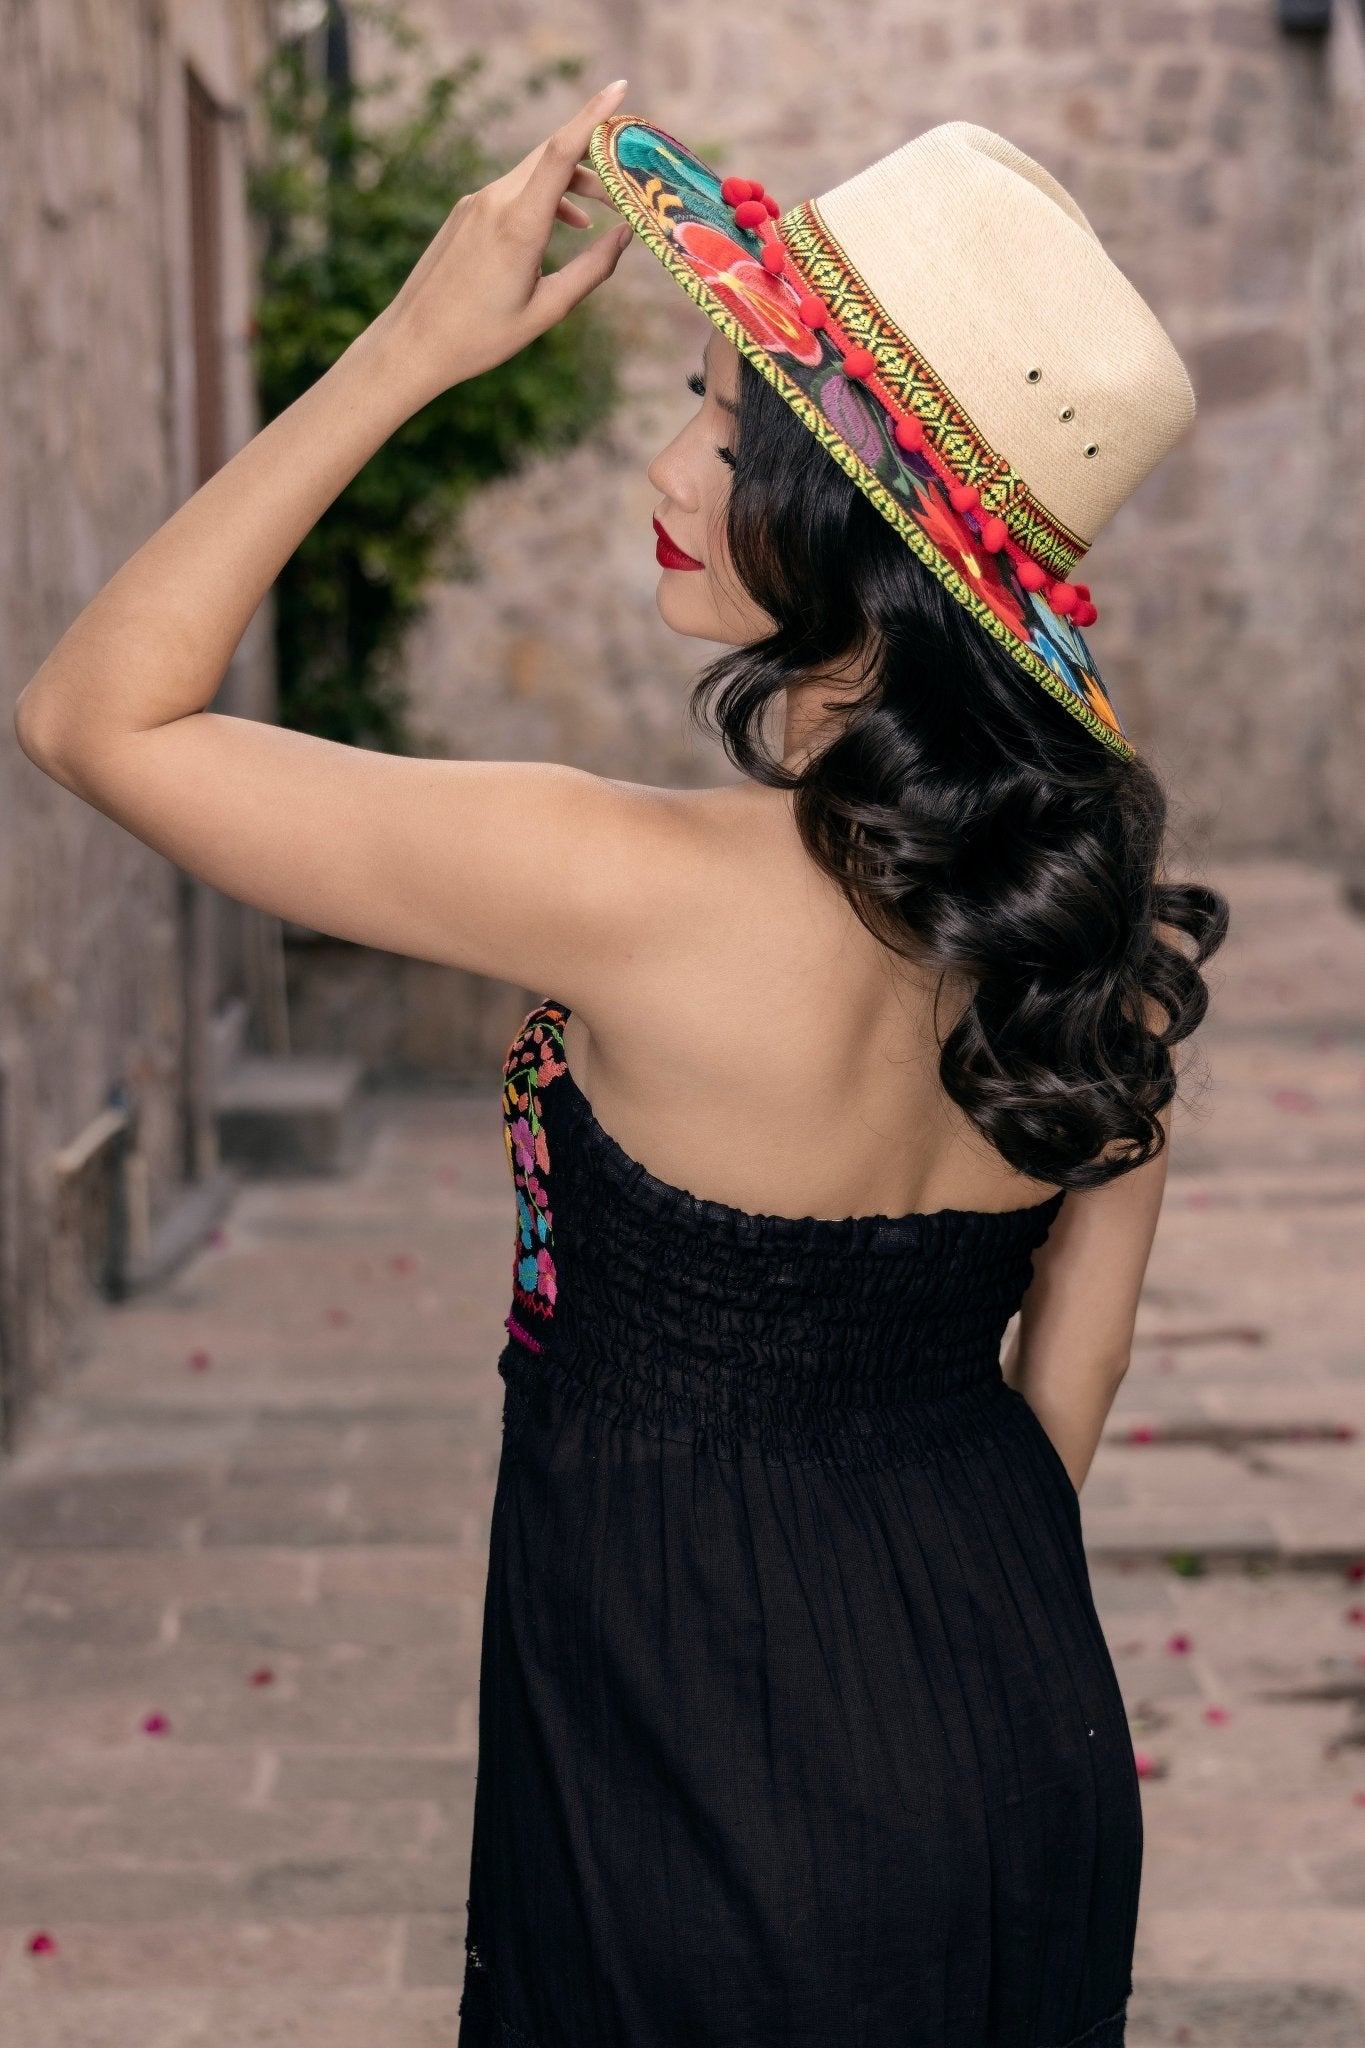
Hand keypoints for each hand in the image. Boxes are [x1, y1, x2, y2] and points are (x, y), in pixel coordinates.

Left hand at [377, 77, 633, 402]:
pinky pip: (515, 188)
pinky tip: (567, 222)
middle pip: (553, 152)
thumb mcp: (547, 310)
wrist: (414, 342)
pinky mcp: (466, 210)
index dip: (594, 114)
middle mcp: (495, 201)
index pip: (562, 151)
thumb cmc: (481, 336)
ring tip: (602, 210)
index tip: (621, 85)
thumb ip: (593, 270)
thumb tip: (626, 234)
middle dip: (595, 150)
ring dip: (573, 179)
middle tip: (630, 164)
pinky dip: (547, 194)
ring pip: (535, 171)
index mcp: (519, 225)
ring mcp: (476, 202)